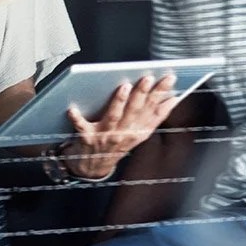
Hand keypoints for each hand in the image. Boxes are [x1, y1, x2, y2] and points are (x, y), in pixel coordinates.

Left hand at [60, 73, 178, 179]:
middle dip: (142, 94)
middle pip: (135, 111)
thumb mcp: (139, 133)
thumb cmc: (115, 144)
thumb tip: (172, 99)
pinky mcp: (87, 138)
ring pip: (114, 117)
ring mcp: (105, 136)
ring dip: (119, 102)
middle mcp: (124, 134)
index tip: (169, 79)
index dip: (162, 94)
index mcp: (138, 131)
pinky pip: (81, 127)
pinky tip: (72, 109)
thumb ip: (154, 117)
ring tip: (124, 88)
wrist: (93, 167)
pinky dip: (76, 118)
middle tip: (147, 78)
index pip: (154, 110)